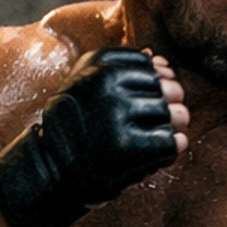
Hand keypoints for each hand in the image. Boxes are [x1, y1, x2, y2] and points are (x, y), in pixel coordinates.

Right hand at [0, 46, 187, 226]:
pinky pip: (171, 141)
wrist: (53, 168)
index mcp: (99, 64)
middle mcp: (107, 84)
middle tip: (164, 117)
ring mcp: (118, 115)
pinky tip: (160, 151)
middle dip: (171, 103)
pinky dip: (173, 148)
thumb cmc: (75, 126)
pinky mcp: (128, 146)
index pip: (150, 65)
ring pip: (173, 114)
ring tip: (159, 134)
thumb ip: (119, 69)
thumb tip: (157, 58)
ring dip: (173, 127)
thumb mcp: (85, 84)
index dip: (158, 82)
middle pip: (167, 88)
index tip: (150, 96)